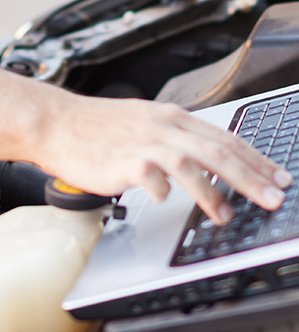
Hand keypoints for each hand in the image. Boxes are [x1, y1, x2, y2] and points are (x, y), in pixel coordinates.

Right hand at [39, 95, 291, 225]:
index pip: (224, 137)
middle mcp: (162, 127)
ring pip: (192, 165)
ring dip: (216, 193)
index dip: (255, 158)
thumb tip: (204, 159)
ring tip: (229, 215)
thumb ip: (172, 138)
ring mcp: (143, 143)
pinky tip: (169, 203)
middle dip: (252, 177)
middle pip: (217, 151)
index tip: (278, 176)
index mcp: (170, 117)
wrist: (55, 122)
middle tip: (274, 197)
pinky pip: (153, 179)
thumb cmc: (94, 127)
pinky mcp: (123, 161)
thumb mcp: (142, 122)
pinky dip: (167, 192)